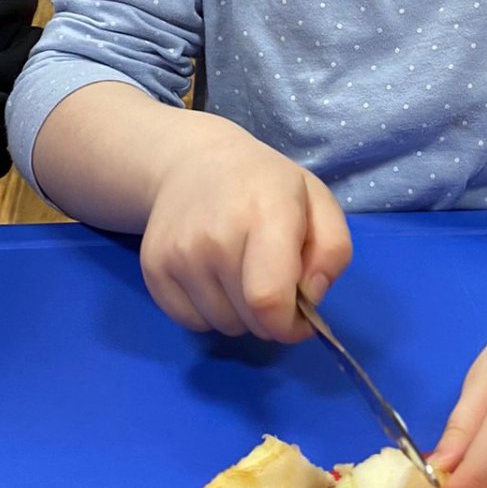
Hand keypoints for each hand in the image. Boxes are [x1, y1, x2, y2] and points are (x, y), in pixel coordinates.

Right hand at [138, 112, 350, 342]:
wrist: (194, 161)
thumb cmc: (266, 185)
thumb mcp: (318, 202)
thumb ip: (333, 251)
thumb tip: (310, 297)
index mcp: (264, 214)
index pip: (268, 298)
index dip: (289, 326)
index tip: (299, 321)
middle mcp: (214, 236)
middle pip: (249, 319)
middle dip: (271, 318)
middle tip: (273, 286)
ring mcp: (178, 253)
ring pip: (221, 324)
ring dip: (240, 315)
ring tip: (242, 275)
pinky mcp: (153, 268)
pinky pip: (189, 321)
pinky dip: (208, 313)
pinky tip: (214, 278)